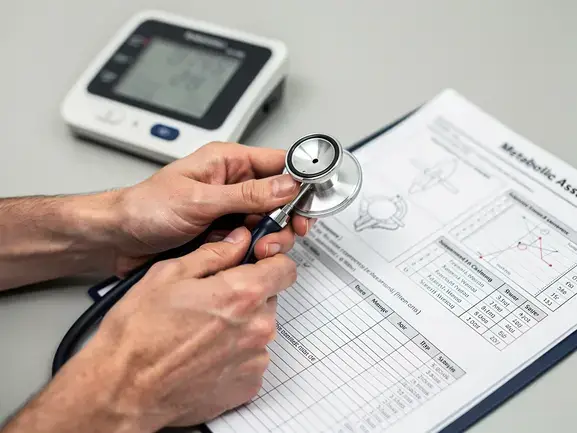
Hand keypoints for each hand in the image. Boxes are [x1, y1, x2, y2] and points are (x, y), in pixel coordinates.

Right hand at [1, 228, 296, 432]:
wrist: (124, 389)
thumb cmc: (139, 334)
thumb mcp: (169, 274)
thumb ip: (214, 253)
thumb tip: (237, 241)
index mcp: (242, 294)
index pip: (284, 268)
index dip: (269, 263)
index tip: (256, 265)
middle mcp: (257, 327)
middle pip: (269, 299)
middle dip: (247, 295)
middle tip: (211, 302)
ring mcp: (255, 360)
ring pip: (258, 329)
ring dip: (240, 326)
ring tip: (202, 332)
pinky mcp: (249, 385)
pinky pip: (251, 358)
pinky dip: (235, 354)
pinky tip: (204, 354)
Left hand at [113, 141, 312, 273]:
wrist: (119, 239)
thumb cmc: (146, 208)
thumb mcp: (199, 200)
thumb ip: (246, 195)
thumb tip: (286, 185)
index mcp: (228, 162)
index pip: (278, 162)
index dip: (300, 178)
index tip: (312, 198)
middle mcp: (233, 185)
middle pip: (280, 197)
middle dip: (286, 217)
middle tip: (283, 233)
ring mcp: (230, 211)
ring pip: (270, 223)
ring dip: (271, 237)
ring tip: (258, 249)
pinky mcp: (225, 233)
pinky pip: (252, 240)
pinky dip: (255, 250)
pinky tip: (246, 256)